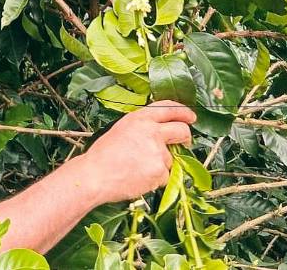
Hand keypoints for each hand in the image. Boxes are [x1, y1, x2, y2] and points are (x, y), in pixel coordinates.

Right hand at [79, 101, 195, 203]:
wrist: (95, 175)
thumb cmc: (103, 154)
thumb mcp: (122, 129)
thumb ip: (143, 126)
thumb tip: (162, 131)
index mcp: (140, 118)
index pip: (169, 108)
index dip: (183, 112)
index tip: (190, 116)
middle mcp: (152, 132)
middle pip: (182, 130)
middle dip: (185, 137)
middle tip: (183, 142)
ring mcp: (158, 152)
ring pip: (171, 158)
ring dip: (160, 164)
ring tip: (138, 168)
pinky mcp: (160, 171)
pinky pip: (165, 176)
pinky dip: (156, 178)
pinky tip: (139, 177)